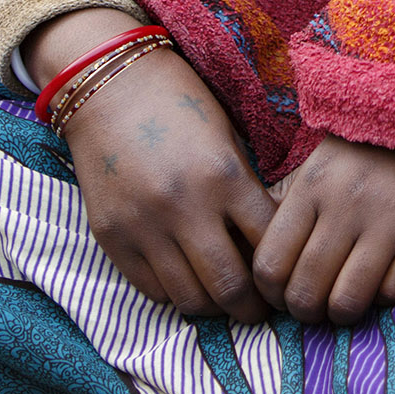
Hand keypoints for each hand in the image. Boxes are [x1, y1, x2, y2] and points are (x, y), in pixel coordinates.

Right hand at [28, 9, 276, 321]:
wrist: (108, 86)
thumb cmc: (180, 103)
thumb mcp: (227, 138)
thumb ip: (246, 191)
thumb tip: (272, 243)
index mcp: (224, 176)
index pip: (267, 247)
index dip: (282, 269)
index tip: (286, 277)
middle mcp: (184, 207)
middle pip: (230, 288)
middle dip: (252, 307)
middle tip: (259, 307)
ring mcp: (143, 226)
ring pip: (189, 299)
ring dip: (212, 305)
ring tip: (223, 296)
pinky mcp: (112, 237)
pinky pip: (150, 290)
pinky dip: (174, 294)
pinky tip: (187, 279)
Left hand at [252, 136, 394, 323]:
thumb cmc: (369, 151)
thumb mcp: (318, 165)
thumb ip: (285, 205)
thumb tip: (254, 253)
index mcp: (313, 185)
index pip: (269, 265)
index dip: (270, 293)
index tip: (282, 293)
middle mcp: (347, 203)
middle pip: (305, 292)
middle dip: (304, 312)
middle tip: (314, 306)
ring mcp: (390, 220)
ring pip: (347, 302)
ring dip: (342, 313)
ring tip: (346, 300)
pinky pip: (393, 292)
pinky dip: (384, 296)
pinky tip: (383, 278)